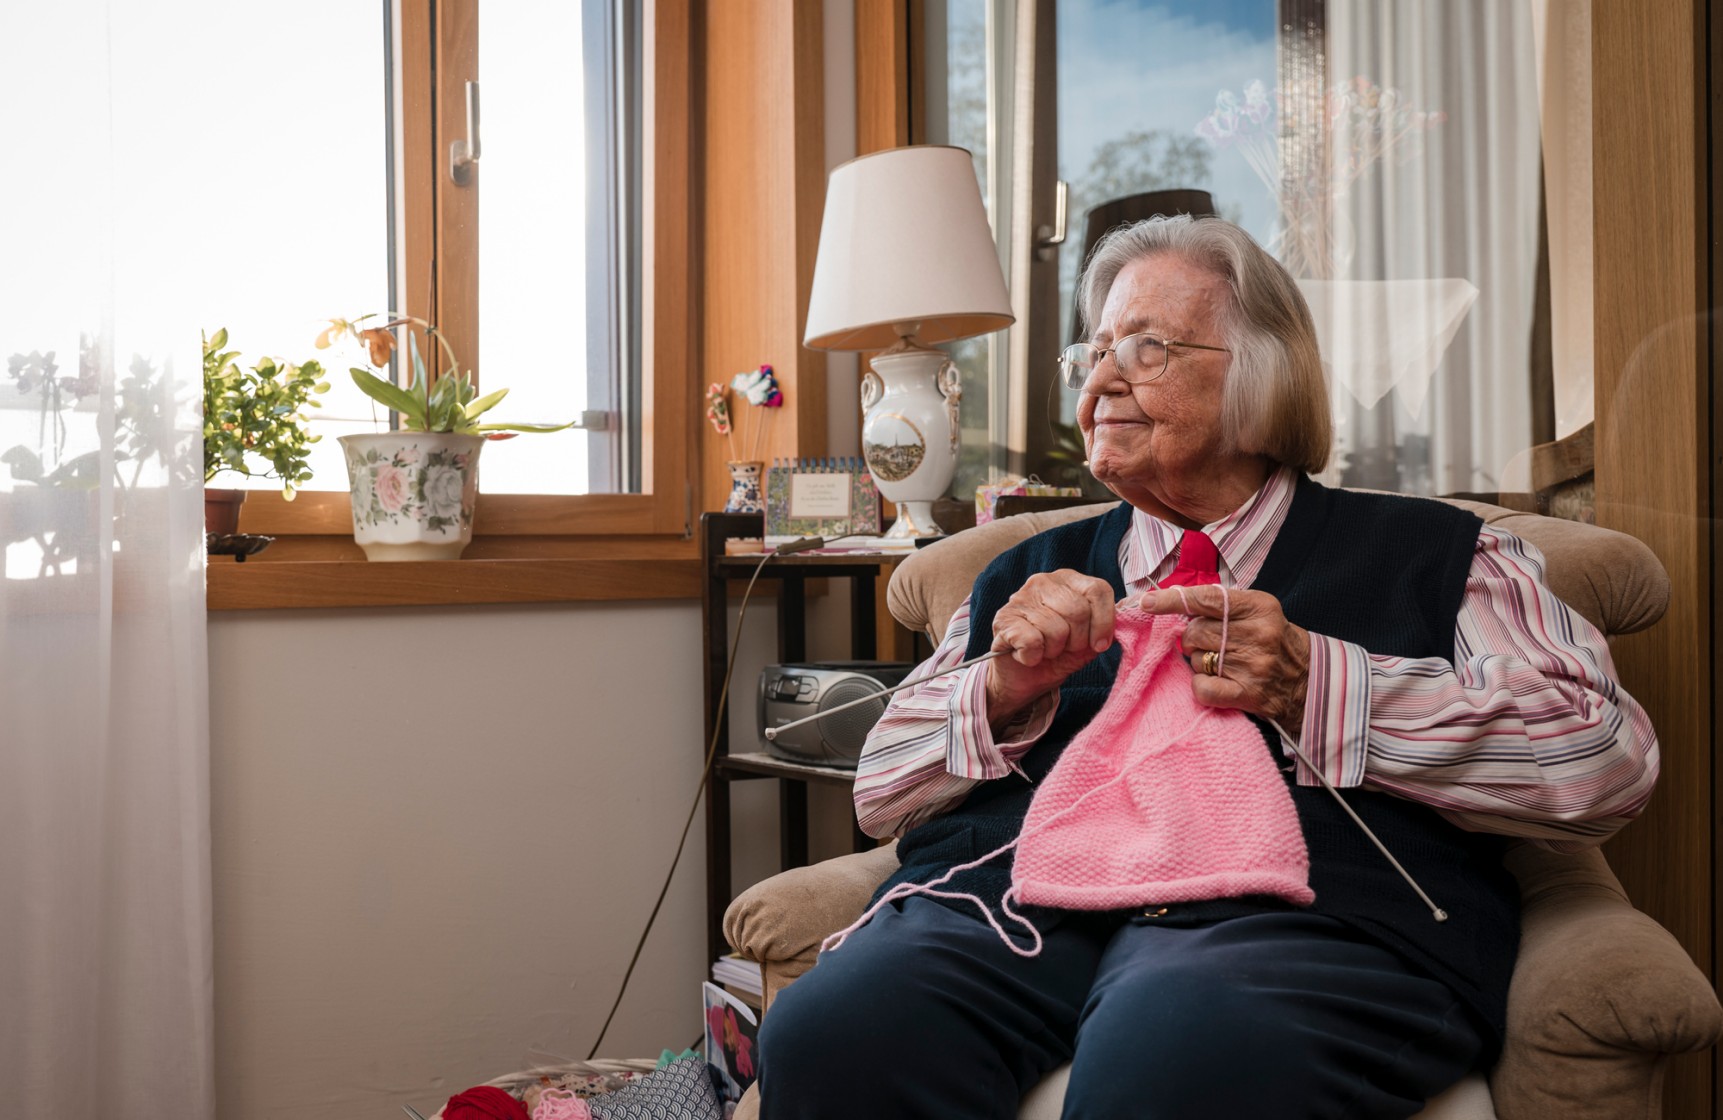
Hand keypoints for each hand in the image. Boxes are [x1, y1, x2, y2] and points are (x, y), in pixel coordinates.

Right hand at [986, 569, 1117, 728]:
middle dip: (1077, 641)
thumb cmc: (1057, 655)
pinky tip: (1028, 654)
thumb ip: (1108, 625)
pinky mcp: (1003, 619)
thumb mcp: (1089, 641)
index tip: (1099, 644)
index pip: (1098, 589)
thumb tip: (1131, 611)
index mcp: (1068, 580)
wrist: (1023, 678)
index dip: (1104, 622)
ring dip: (1054, 651)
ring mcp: (1020, 598)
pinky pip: (1033, 641)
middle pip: (1078, 611)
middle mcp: (1043, 582)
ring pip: (1056, 629)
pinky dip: (1034, 656)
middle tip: (1065, 648)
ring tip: (1045, 650)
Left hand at [1139, 584, 1310, 728]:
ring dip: (1199, 661)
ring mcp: (1253, 665)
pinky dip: (1201, 686)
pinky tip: (1215, 683)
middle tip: (1210, 644)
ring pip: (1196, 659)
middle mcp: (1258, 634)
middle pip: (1195, 632)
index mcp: (1259, 607)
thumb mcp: (1258, 610)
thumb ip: (1220, 604)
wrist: (1307, 681)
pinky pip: (1202, 688)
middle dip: (1192, 638)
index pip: (1205, 598)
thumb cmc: (1273, 640)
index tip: (1147, 602)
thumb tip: (1172, 601)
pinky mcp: (1248, 694)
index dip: (1172, 600)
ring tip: (1222, 663)